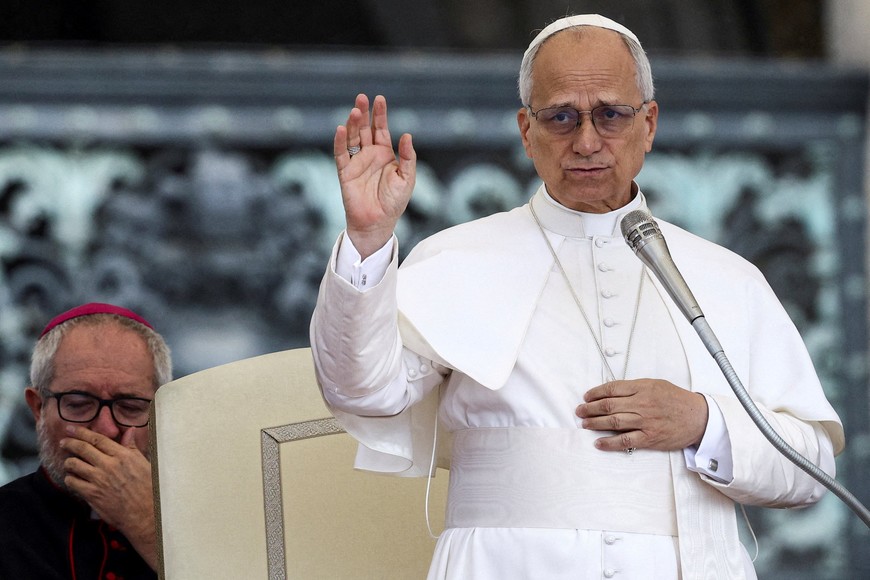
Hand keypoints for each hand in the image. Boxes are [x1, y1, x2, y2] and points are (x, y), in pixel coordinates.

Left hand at [60, 425, 157, 569]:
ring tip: (68, 462)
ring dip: (69, 461)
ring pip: (74, 464)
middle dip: (70, 443)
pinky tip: (72, 478)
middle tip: (63, 441)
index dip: (82, 432)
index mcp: (123, 455)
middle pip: (83, 449)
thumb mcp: (144, 463)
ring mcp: (99, 480)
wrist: (145, 513)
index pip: (98, 439)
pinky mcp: (92, 494)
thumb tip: (129, 430)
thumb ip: (132, 447)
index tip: (71, 428)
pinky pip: (73, 482)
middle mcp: (109, 465)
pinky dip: (70, 478)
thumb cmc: (148, 488)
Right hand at [334, 93, 415, 257]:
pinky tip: (341, 129)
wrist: (378, 222)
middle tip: (362, 98)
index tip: (379, 99)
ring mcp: (356, 162)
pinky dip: (340, 142)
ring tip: (355, 111)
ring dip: (353, 124)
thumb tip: (407, 135)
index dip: (380, 114)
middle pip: (364, 129)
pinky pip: (341, 154)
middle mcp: (369, 155)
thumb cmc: (394, 202)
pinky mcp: (345, 172)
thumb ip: (408, 156)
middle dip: (363, 113)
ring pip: (352, 138)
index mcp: (384, 154)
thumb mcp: (407, 177)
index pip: (380, 129)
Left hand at [575, 379, 708, 451]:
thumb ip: (635, 387)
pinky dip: (609, 443)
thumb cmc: (677, 400)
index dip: (595, 393)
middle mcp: (642, 404)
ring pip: (613, 422)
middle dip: (590, 408)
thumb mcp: (656, 384)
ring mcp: (645, 422)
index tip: (586, 396)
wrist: (698, 417)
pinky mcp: (649, 438)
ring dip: (595, 423)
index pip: (612, 389)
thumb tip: (612, 390)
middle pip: (608, 406)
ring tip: (584, 424)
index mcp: (643, 388)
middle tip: (579, 411)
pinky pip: (624, 441)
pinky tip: (598, 442)